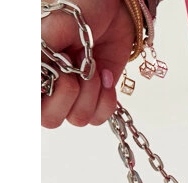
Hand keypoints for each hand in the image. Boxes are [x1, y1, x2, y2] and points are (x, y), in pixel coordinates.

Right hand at [41, 0, 134, 127]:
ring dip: (90, 93)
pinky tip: (103, 74)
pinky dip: (106, 99)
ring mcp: (72, 93)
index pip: (27, 102)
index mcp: (32, 66)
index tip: (55, 72)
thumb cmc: (81, 7)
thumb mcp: (54, 26)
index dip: (43, 94)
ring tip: (91, 65)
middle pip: (50, 119)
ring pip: (78, 119)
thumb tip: (35, 76)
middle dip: (68, 95)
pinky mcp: (95, 97)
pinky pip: (98, 118)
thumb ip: (39, 53)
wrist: (115, 8)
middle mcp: (48, 83)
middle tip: (74, 68)